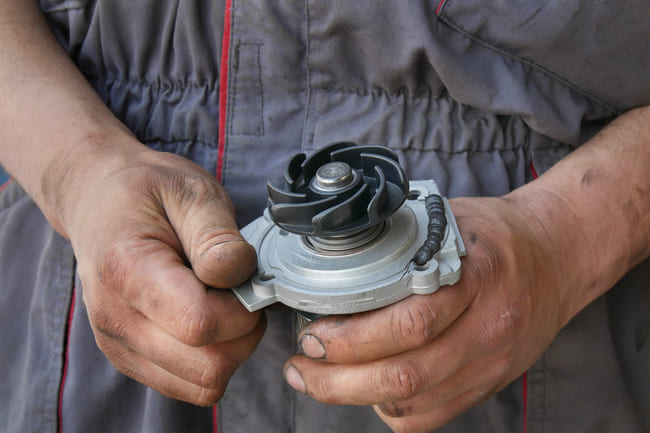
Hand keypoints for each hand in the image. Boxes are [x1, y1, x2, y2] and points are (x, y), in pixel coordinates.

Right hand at [59, 141, 263, 405]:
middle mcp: (115, 319)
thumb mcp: (191, 191)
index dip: (242, 308)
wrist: (99, 199)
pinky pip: (189, 384)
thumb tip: (240, 275)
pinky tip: (209, 318)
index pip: (200, 324)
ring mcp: (119, 344)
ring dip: (231, 348)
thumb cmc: (147, 191)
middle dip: (244, 333)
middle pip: (207, 367)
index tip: (245, 276)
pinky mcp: (130, 358)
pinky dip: (213, 358)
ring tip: (224, 302)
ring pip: (203, 384)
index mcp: (127, 270)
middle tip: (241, 290)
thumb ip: (218, 236)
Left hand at [283, 195, 569, 432]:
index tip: (311, 332)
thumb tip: (338, 257)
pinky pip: (434, 416)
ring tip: (316, 379)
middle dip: (338, 378)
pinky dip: (390, 410)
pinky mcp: (488, 383)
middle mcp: (486, 328)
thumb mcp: (450, 220)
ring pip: (415, 401)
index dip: (353, 337)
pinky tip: (366, 391)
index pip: (411, 322)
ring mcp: (490, 363)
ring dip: (354, 396)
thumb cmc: (496, 234)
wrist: (557, 255)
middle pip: (406, 373)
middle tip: (300, 365)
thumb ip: (402, 240)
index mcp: (475, 278)